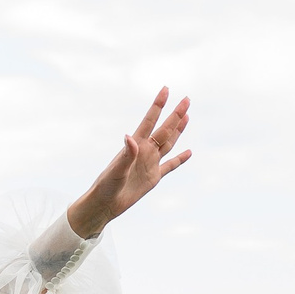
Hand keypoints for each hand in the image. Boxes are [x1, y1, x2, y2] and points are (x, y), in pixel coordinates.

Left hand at [66, 89, 191, 237]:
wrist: (105, 204)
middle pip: (165, 129)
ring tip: (187, 116)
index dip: (158, 105)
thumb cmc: (106, 186)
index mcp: (136, 146)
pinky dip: (180, 159)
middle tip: (187, 99)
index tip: (166, 89)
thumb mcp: (116, 170)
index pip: (150, 120)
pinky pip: (170, 166)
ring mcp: (150, 164)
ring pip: (169, 143)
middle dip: (176, 114)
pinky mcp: (153, 178)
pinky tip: (189, 152)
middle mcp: (145, 151)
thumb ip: (126, 154)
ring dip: (178, 130)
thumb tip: (129, 136)